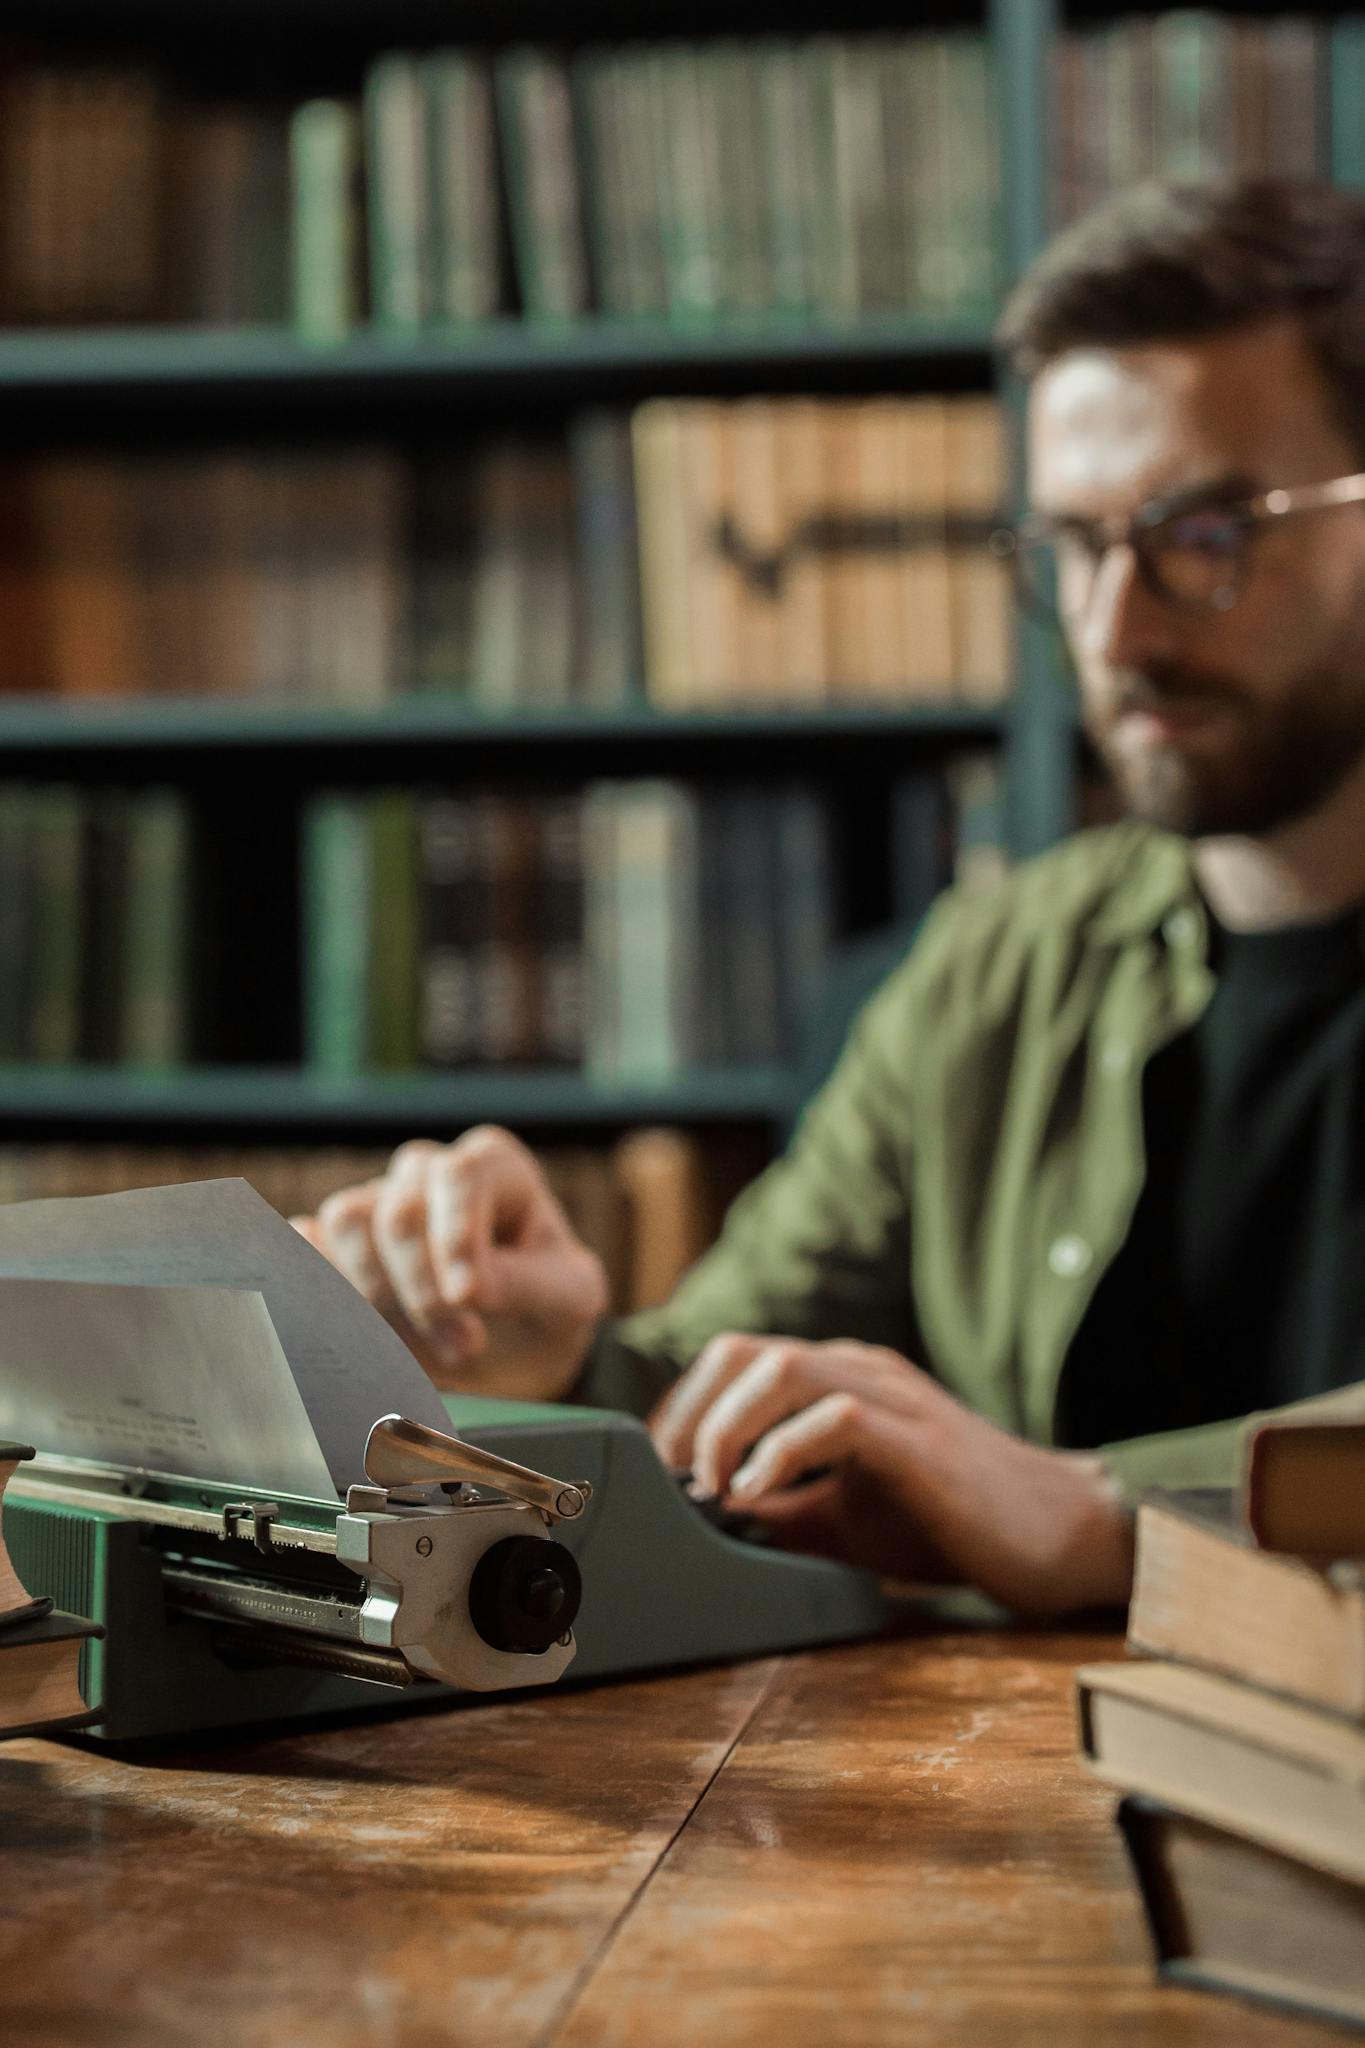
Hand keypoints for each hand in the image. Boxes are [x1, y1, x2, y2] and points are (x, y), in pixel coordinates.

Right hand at [291, 1128, 607, 1401]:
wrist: (518, 1353)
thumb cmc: (548, 1308)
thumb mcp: (570, 1297)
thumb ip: (527, 1282)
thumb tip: (464, 1287)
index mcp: (492, 1168)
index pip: (460, 1175)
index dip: (456, 1237)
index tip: (468, 1296)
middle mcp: (429, 1174)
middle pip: (399, 1212)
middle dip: (425, 1291)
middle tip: (466, 1343)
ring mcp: (377, 1204)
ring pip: (347, 1222)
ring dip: (380, 1297)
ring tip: (429, 1344)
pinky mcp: (336, 1244)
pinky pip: (305, 1244)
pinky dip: (326, 1291)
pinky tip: (369, 1331)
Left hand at [651, 1335, 1134, 1617]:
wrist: (1059, 1533)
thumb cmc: (951, 1524)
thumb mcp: (842, 1515)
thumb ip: (780, 1506)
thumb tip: (704, 1519)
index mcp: (840, 1379)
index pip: (735, 1360)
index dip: (683, 1408)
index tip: (659, 1469)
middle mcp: (859, 1370)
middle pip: (742, 1351)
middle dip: (689, 1413)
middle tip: (674, 1479)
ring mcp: (890, 1395)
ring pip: (779, 1369)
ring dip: (726, 1428)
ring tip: (709, 1487)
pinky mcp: (916, 1436)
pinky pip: (833, 1419)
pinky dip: (780, 1454)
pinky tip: (758, 1496)